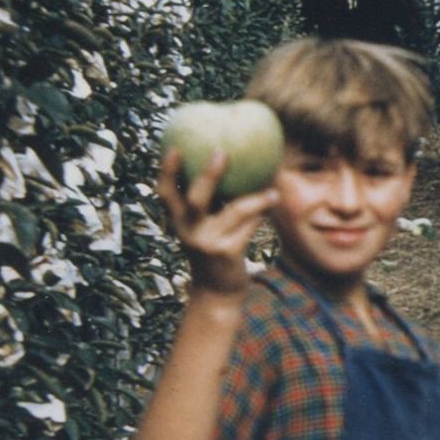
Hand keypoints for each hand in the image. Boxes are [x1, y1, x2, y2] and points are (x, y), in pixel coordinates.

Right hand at [156, 147, 277, 297]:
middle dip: (209, 174)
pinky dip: (262, 212)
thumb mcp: (204, 231)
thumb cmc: (214, 253)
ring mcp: (207, 242)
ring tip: (272, 187)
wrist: (217, 293)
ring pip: (234, 211)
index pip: (165, 193)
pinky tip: (274, 200)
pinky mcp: (227, 252)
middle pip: (195, 198)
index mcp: (178, 222)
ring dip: (256, 198)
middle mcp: (188, 231)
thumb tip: (228, 169)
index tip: (173, 146)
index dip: (167, 170)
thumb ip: (209, 207)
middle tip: (223, 153)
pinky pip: (249, 226)